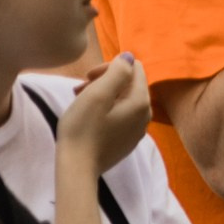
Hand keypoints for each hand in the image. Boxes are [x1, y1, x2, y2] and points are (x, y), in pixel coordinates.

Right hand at [58, 53, 152, 176]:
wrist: (78, 167)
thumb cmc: (84, 128)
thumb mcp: (98, 94)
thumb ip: (117, 72)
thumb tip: (129, 57)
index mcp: (141, 102)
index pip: (134, 68)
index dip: (110, 67)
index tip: (88, 77)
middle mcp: (146, 115)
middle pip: (129, 85)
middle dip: (104, 81)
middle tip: (79, 88)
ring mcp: (137, 130)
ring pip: (123, 100)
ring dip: (102, 95)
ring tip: (79, 100)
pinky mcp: (126, 141)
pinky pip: (120, 116)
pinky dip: (105, 110)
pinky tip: (88, 117)